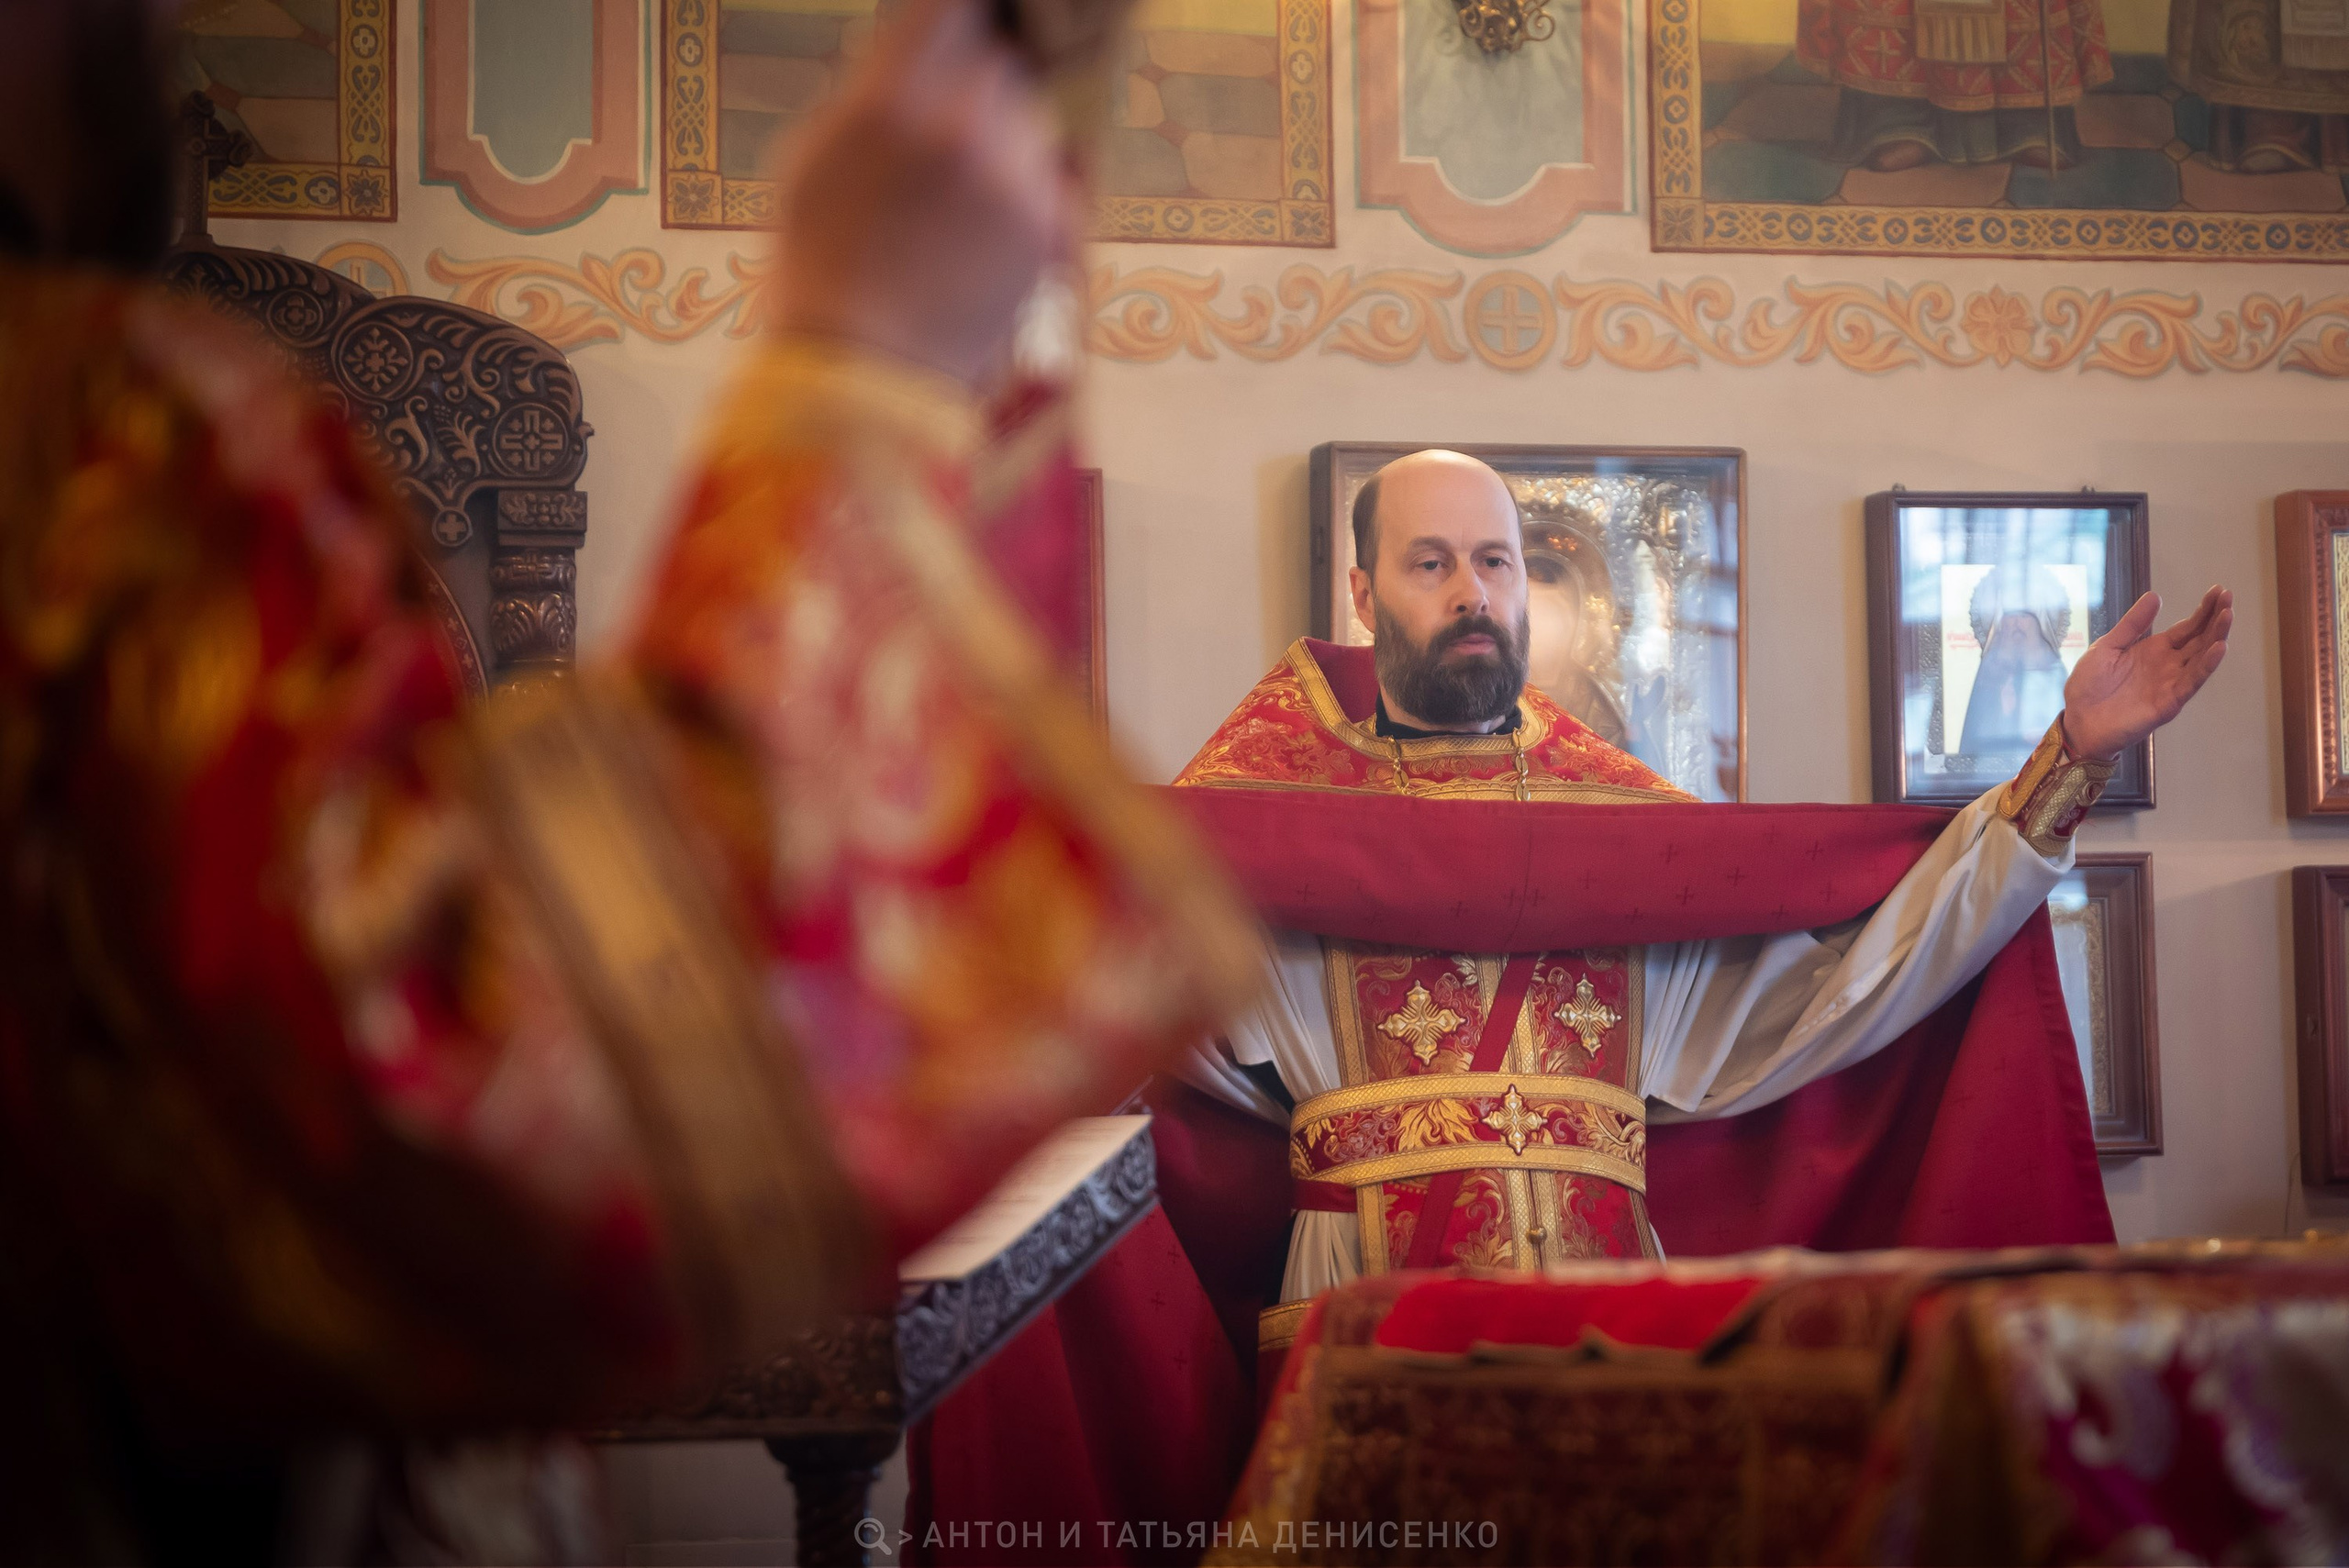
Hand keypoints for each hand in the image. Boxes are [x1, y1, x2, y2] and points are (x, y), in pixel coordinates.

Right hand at [768, 0, 1072, 384]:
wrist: (866, 367)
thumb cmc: (821, 259)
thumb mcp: (814, 153)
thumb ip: (872, 88)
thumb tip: (916, 48)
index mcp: (895, 98)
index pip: (954, 6)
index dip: (956, 19)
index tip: (956, 31)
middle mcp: (964, 125)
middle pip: (997, 62)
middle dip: (974, 88)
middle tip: (944, 139)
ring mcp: (1014, 176)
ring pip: (1028, 119)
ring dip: (1003, 141)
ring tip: (955, 199)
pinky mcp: (1049, 223)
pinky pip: (1046, 177)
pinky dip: (1021, 193)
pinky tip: (977, 233)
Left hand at [2059, 586, 2232, 760]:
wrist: (2078, 720)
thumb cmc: (2089, 685)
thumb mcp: (2108, 646)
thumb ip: (2132, 624)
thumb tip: (2155, 596)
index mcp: (2155, 650)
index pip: (2187, 627)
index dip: (2204, 610)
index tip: (2219, 590)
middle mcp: (2169, 665)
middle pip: (2200, 639)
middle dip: (2216, 618)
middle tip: (2229, 596)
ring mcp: (2171, 683)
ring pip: (2201, 657)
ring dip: (2216, 637)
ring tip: (2228, 616)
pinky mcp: (2169, 702)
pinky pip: (2192, 682)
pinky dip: (2206, 666)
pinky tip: (2218, 648)